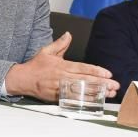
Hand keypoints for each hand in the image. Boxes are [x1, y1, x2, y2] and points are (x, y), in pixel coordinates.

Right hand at [5, 32, 119, 100]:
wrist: (23, 79)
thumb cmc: (36, 66)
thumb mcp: (46, 51)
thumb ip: (60, 44)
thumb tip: (68, 35)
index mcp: (62, 65)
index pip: (83, 68)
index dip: (96, 71)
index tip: (108, 73)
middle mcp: (63, 77)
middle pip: (85, 80)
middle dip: (102, 83)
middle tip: (114, 85)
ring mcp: (61, 88)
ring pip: (82, 90)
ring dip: (97, 92)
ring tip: (109, 93)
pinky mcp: (58, 97)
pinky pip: (74, 99)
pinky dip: (85, 100)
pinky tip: (95, 101)